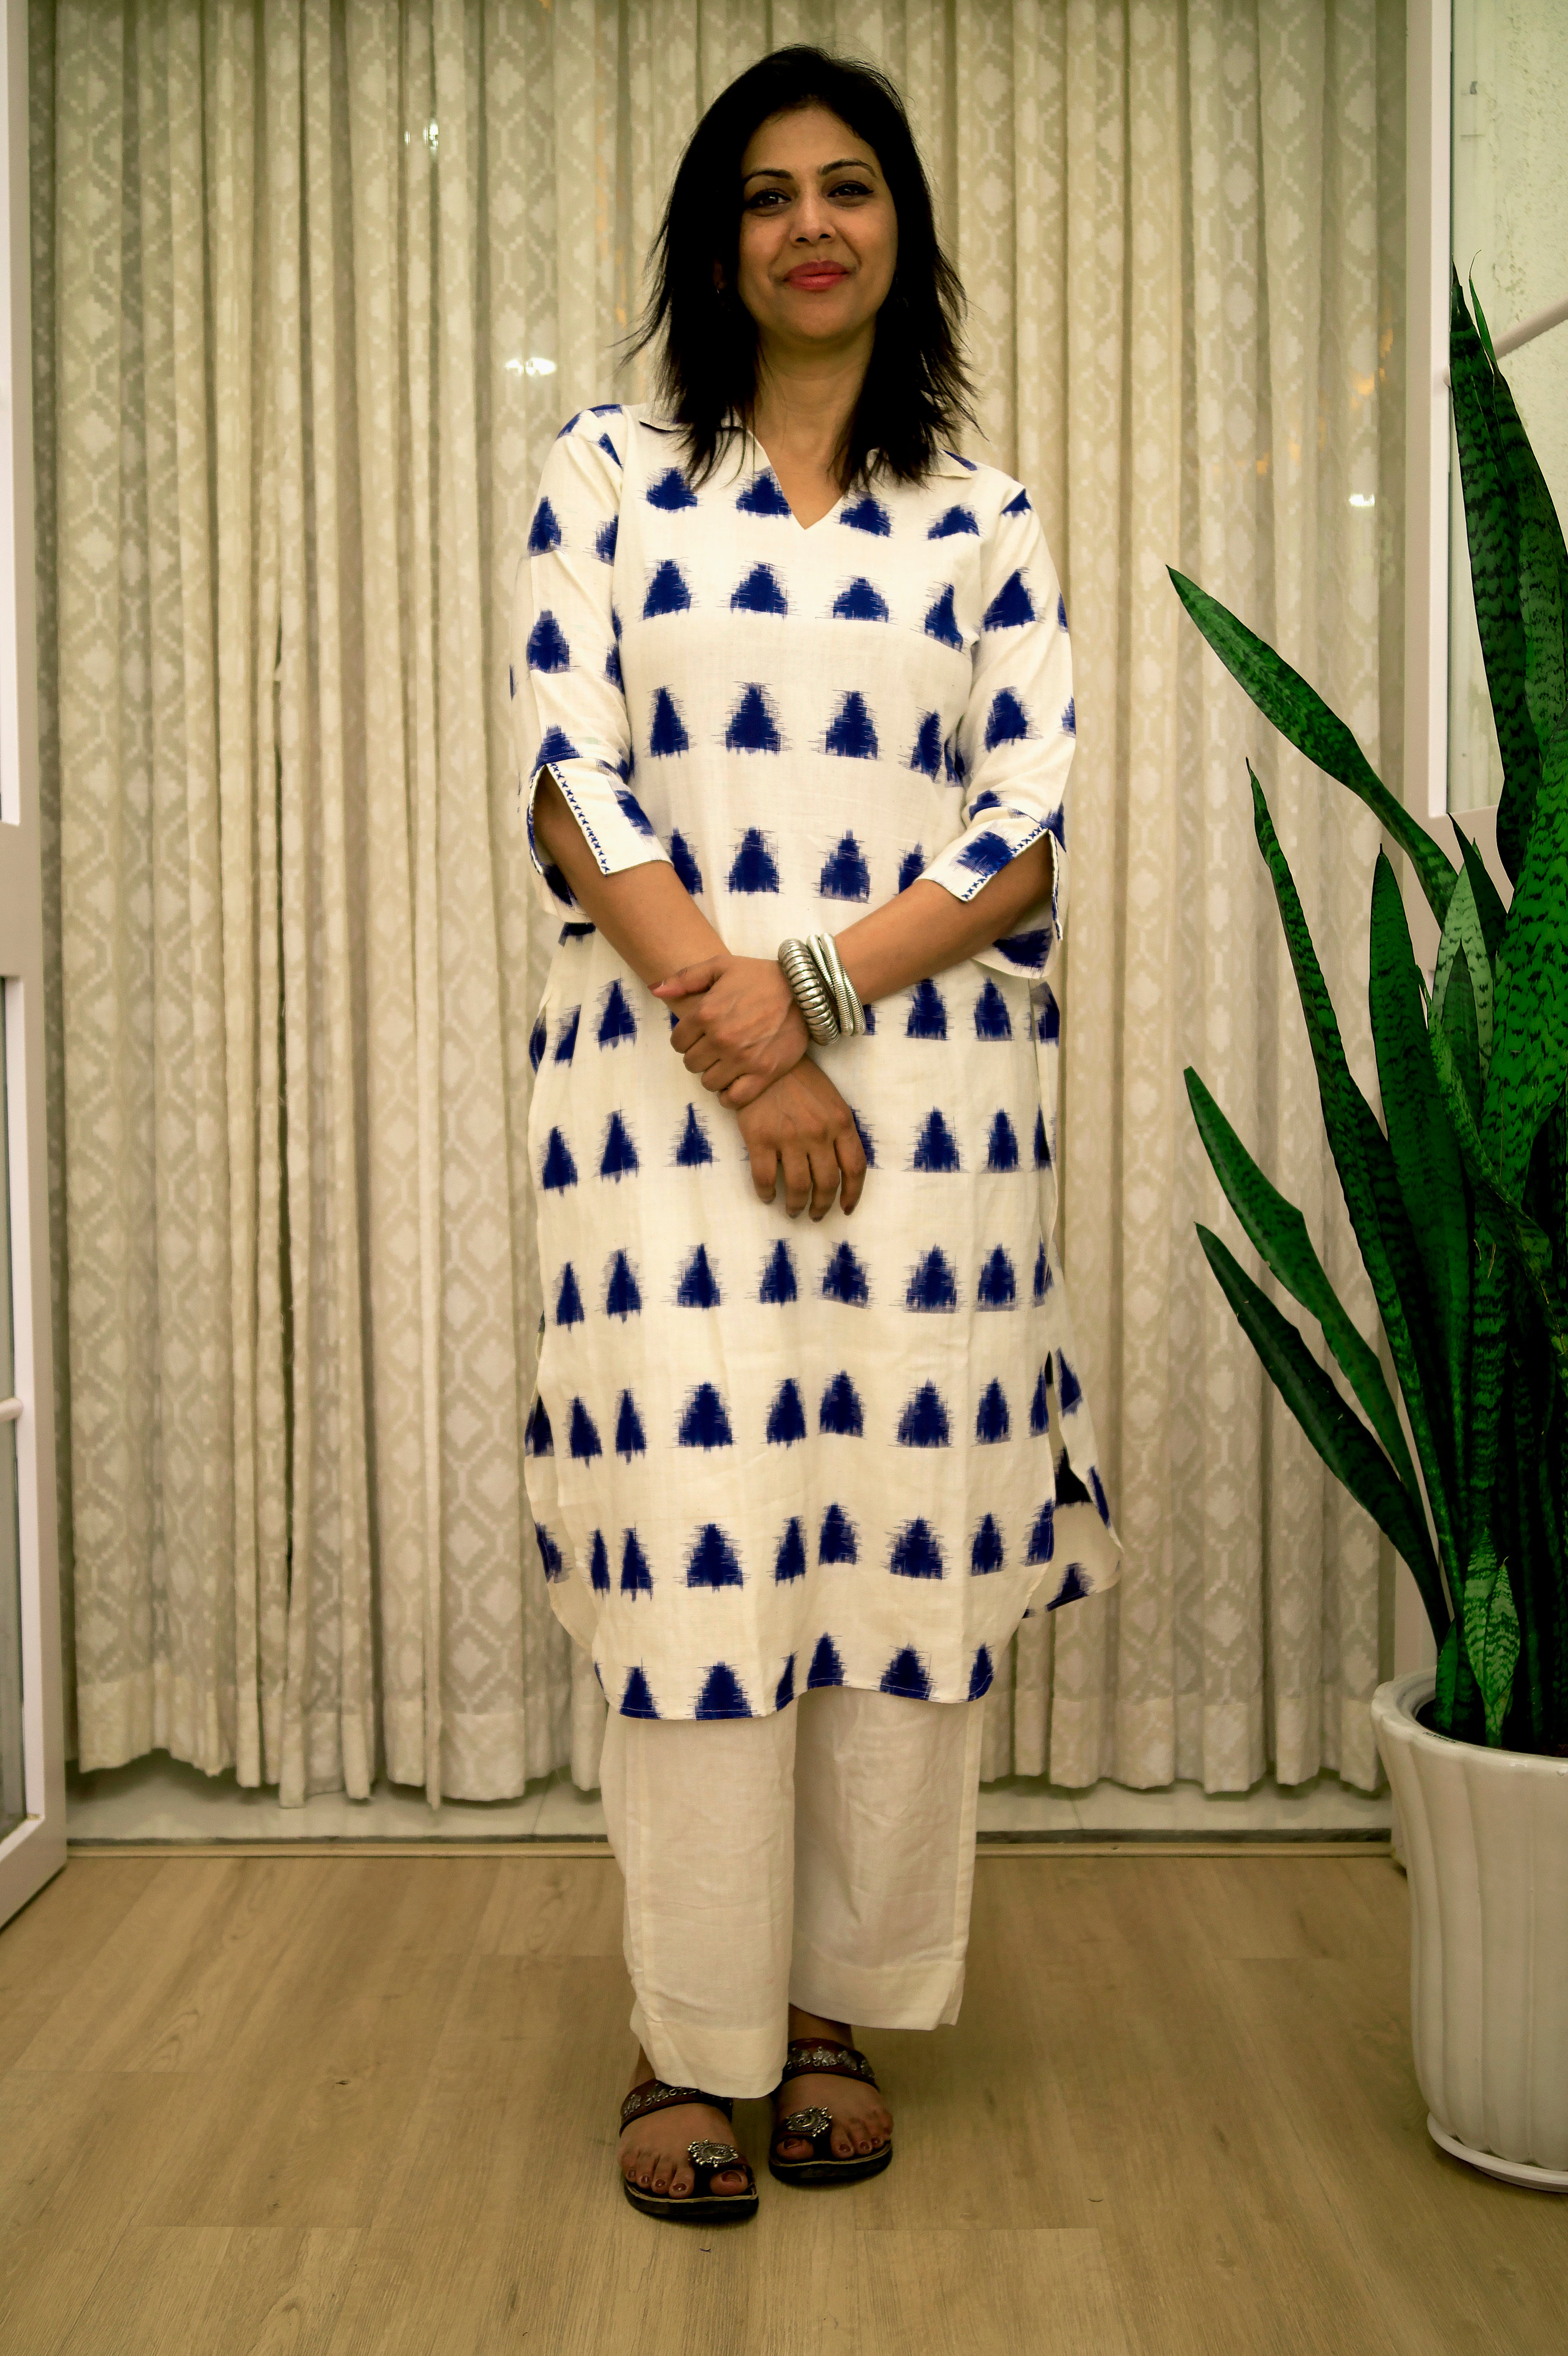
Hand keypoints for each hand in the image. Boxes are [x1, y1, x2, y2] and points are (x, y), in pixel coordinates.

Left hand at [651, 952, 809, 1107]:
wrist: (807, 991)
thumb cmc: (763, 977)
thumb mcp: (722, 965)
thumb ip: (686, 977)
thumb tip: (657, 990)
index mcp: (706, 1013)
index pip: (678, 1042)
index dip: (686, 1039)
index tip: (699, 1036)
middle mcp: (721, 1038)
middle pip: (691, 1063)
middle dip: (699, 1056)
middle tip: (714, 1048)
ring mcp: (742, 1058)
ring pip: (709, 1082)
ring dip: (714, 1075)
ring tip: (726, 1063)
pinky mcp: (763, 1073)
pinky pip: (733, 1099)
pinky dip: (729, 1095)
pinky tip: (734, 1083)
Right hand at [734, 1061, 867, 1220]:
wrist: (763, 1060)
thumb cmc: (799, 1079)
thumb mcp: (831, 1100)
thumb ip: (839, 1130)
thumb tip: (840, 1166)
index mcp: (841, 1122)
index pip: (855, 1168)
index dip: (853, 1194)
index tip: (846, 1208)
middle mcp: (818, 1133)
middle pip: (828, 1183)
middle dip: (822, 1206)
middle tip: (815, 1214)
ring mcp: (789, 1137)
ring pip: (798, 1187)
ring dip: (797, 1206)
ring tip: (793, 1211)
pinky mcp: (760, 1138)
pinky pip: (766, 1178)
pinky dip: (767, 1193)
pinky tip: (768, 1197)